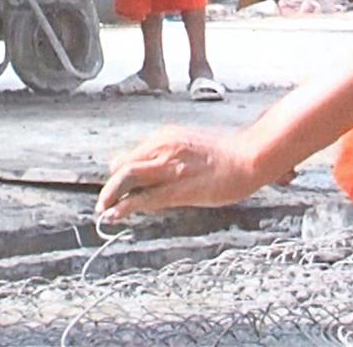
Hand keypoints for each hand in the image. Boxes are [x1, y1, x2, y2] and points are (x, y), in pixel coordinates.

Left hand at [96, 126, 262, 224]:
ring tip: (103, 211)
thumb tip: (156, 171)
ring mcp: (169, 166)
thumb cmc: (227, 155)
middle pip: (123, 164)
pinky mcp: (177, 188)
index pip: (132, 155)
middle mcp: (163, 147)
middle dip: (111, 186)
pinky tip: (114, 216)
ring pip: (126, 177)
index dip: (121, 173)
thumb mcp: (192, 146)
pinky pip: (143, 198)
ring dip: (110, 195)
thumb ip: (171, 155)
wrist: (249, 157)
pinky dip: (123, 207)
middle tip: (104, 202)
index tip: (117, 188)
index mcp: (166, 137)